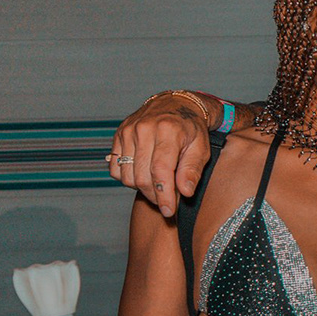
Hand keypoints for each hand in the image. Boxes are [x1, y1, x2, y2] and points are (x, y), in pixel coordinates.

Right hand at [109, 94, 214, 216]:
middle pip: (142, 177)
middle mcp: (144, 129)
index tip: (169, 211)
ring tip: (158, 184)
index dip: (164, 195)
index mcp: (168, 131)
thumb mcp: (201, 148)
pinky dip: (127, 178)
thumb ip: (192, 170)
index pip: (161, 171)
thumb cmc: (191, 129)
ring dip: (142, 188)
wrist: (175, 104)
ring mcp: (128, 131)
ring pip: (127, 175)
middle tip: (167, 199)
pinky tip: (143, 174)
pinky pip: (115, 168)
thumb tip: (185, 192)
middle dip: (155, 195)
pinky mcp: (119, 135)